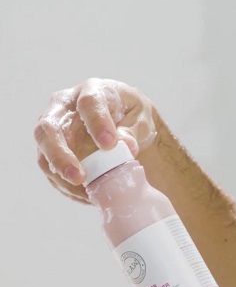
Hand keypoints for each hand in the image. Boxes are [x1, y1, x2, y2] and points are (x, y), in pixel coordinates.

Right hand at [34, 78, 160, 201]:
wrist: (124, 123)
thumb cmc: (132, 116)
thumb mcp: (142, 119)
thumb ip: (134, 131)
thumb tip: (126, 146)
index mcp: (92, 91)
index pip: (89, 103)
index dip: (97, 123)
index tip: (109, 145)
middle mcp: (65, 106)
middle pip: (50, 127)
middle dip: (61, 154)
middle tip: (79, 177)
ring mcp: (54, 127)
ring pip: (43, 150)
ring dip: (60, 174)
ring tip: (84, 192)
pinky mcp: (52, 148)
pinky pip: (49, 168)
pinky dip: (65, 184)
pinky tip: (85, 195)